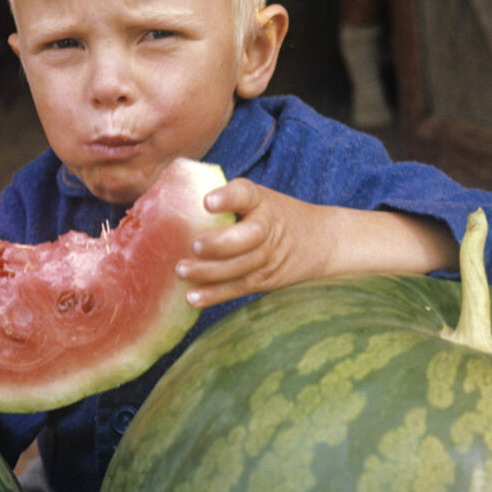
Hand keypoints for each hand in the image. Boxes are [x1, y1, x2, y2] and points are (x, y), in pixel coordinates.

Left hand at [176, 179, 328, 308]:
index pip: (247, 195)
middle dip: (221, 243)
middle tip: (194, 245)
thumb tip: (169, 193)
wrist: (322, 243)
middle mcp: (267, 227)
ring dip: (210, 272)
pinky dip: (214, 295)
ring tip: (182, 271)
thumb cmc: (271, 216)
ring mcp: (267, 257)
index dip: (229, 197)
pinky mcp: (262, 280)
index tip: (208, 201)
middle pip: (250, 237)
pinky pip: (238, 288)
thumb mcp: (257, 200)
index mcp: (261, 202)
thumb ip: (226, 200)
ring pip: (241, 267)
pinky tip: (192, 298)